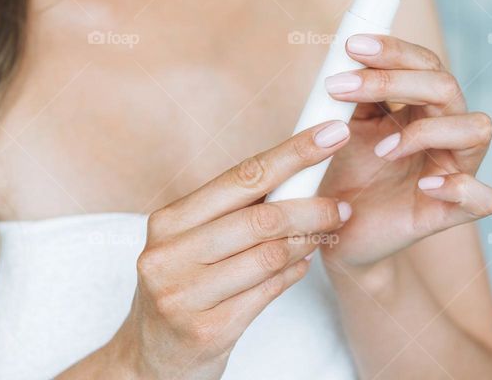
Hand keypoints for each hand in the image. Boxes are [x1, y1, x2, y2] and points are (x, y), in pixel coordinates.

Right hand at [112, 122, 352, 379]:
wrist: (150, 357)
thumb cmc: (183, 286)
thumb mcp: (191, 243)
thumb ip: (234, 212)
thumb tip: (299, 174)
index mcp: (167, 221)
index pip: (242, 176)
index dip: (293, 153)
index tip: (331, 134)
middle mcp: (168, 254)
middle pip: (262, 218)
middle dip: (312, 209)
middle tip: (341, 208)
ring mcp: (184, 295)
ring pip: (269, 255)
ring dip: (307, 244)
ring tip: (321, 237)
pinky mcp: (206, 330)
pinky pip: (268, 292)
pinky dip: (293, 275)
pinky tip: (300, 266)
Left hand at [316, 35, 491, 282]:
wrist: (336, 231)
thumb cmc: (343, 173)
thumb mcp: (338, 126)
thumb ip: (348, 93)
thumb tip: (344, 55)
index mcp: (420, 107)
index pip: (424, 63)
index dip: (393, 51)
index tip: (352, 47)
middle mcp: (444, 132)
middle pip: (446, 87)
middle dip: (395, 81)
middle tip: (341, 88)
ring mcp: (453, 170)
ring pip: (478, 128)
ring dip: (427, 131)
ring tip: (382, 150)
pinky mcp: (451, 212)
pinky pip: (484, 197)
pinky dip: (461, 187)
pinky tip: (423, 185)